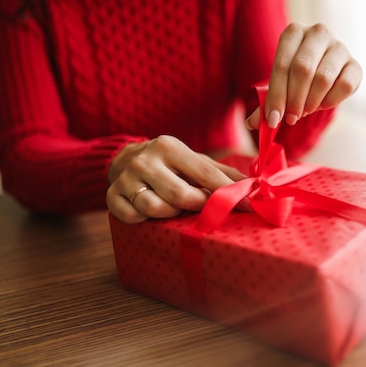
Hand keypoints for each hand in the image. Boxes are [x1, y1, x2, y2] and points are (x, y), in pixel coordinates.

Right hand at [107, 135, 246, 223]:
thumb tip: (254, 187)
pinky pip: (133, 218)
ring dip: (171, 214)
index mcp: (169, 147)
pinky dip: (146, 220)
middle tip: (203, 207)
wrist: (123, 159)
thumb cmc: (170, 165)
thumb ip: (222, 173)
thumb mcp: (194, 161)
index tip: (247, 206)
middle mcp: (145, 160)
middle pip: (181, 195)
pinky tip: (151, 211)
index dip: (227, 192)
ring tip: (175, 207)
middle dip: (198, 205)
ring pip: (156, 209)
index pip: (204, 173)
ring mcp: (125, 179)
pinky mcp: (111, 196)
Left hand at [245, 22, 361, 128]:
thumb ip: (266, 102)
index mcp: (294, 32)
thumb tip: (252, 123)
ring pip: (323, 78)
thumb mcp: (280, 83)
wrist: (324, 70)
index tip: (273, 119)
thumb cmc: (296, 76)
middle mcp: (318, 33)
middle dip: (294, 99)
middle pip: (303, 69)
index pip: (282, 65)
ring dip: (311, 102)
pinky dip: (330, 101)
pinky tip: (322, 104)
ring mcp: (340, 47)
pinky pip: (344, 86)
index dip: (277, 95)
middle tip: (290, 118)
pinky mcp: (355, 65)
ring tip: (305, 111)